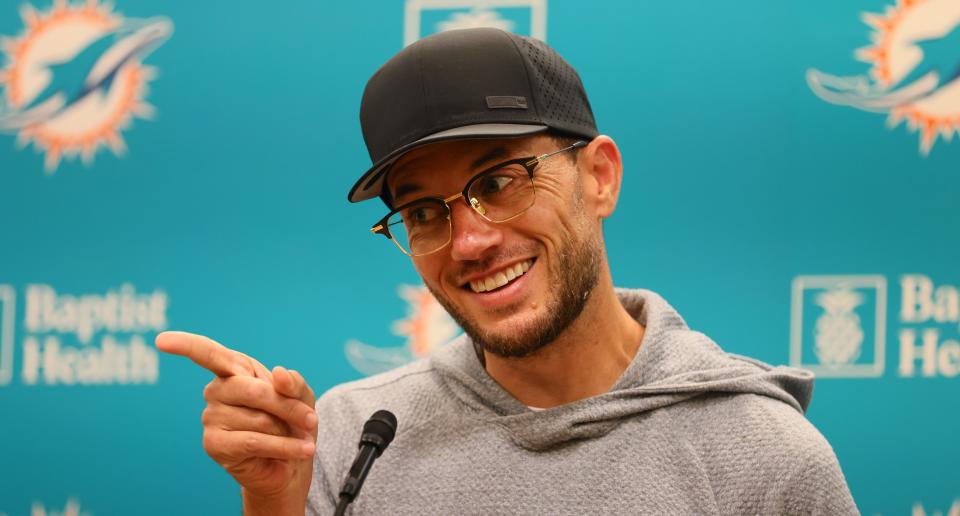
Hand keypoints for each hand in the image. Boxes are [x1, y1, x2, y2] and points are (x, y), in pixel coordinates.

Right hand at [155, 331, 317, 508]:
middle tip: (310, 420)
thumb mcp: (302, 396)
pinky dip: (284, 447)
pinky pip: (254, 441)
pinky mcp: (214, 445)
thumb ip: (293, 383)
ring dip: (286, 430)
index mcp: (234, 369)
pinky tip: (303, 450)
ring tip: (290, 437)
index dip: (185, 345)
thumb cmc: (292, 422)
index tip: (161, 340)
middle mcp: (216, 390)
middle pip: (254, 390)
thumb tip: (278, 375)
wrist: (291, 462)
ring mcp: (211, 417)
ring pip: (259, 419)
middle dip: (288, 406)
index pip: (207, 353)